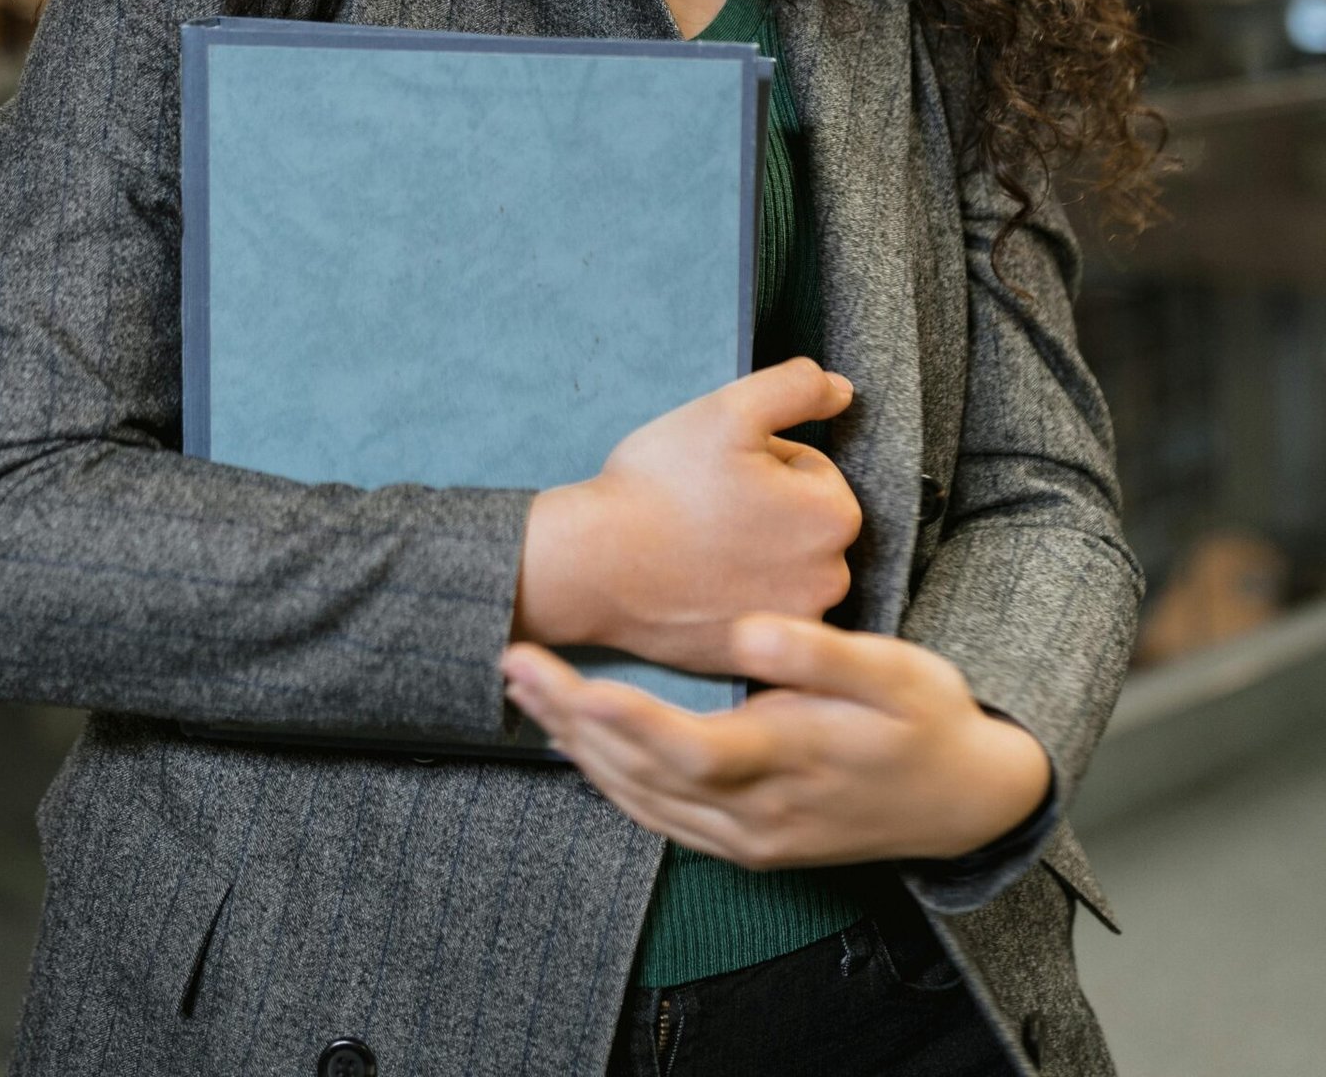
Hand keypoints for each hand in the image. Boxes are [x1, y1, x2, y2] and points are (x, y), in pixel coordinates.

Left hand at [500, 614, 1052, 865]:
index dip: (615, 716)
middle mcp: (758, 813)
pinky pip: (661, 820)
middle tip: (510, 661)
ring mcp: (750, 838)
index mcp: (789, 760)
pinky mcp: (748, 845)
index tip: (560, 673)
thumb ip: (817, 653)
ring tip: (525, 692)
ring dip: (577, 750)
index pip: (681, 747)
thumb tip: (748, 630)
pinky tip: (580, 746)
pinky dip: (611, 782)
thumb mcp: (893, 670)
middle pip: (641, 774)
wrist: (966, 799)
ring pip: (642, 802)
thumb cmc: (927, 716)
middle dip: (568, 719)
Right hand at [512, 358, 860, 672]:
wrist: (592, 566)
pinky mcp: (755, 656)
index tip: (720, 471)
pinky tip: (692, 580)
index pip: (812, 467)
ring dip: (749, 548)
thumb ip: (798, 387)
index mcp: (834, 519)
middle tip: (704, 504)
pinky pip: (754, 607)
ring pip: (779, 563)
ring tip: (695, 542)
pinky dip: (731, 593)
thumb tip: (843, 390)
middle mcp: (830, 582)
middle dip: (762, 505)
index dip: (763, 458)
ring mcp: (791, 626)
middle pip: (800, 519)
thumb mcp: (730, 410)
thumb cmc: (660, 486)